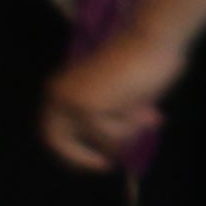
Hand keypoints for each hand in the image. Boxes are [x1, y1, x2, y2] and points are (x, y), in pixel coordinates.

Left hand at [44, 26, 181, 171]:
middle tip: (106, 166)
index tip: (100, 162)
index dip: (74, 150)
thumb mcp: (121, 96)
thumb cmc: (142, 60)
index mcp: (62, 88)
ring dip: (129, 129)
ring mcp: (71, 103)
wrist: (151, 39)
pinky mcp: (87, 109)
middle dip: (83, 157)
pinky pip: (111, 134)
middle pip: (59, 142)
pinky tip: (146, 106)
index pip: (54, 131)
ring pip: (100, 137)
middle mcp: (58, 96)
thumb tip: (119, 146)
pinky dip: (132, 124)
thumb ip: (111, 116)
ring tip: (150, 114)